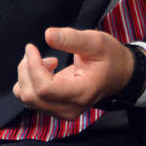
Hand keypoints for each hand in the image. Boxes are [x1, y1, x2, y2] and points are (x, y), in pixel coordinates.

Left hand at [11, 27, 134, 119]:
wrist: (118, 74)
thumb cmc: (109, 57)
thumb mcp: (96, 42)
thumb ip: (71, 38)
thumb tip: (48, 34)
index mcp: (81, 92)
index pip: (45, 88)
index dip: (33, 67)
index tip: (32, 47)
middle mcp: (69, 108)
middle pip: (32, 95)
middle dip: (26, 70)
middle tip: (35, 51)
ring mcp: (61, 111)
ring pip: (28, 98)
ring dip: (27, 75)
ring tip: (45, 60)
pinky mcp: (55, 109)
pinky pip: (30, 99)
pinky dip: (29, 82)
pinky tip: (45, 70)